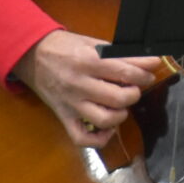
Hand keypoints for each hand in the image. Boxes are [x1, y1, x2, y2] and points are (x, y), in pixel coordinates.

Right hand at [12, 30, 159, 148]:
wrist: (32, 55)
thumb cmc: (67, 46)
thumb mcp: (94, 43)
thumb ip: (121, 54)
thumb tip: (150, 61)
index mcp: (89, 61)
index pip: (125, 72)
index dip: (144, 74)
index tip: (151, 73)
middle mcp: (80, 84)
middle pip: (118, 98)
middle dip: (134, 94)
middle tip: (134, 89)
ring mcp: (71, 103)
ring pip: (104, 119)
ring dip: (121, 115)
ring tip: (122, 106)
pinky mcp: (63, 117)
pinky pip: (82, 138)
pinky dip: (100, 138)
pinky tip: (108, 128)